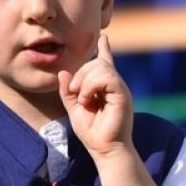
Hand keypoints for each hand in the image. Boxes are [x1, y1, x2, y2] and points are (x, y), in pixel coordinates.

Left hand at [57, 34, 133, 157]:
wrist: (105, 149)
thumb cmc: (92, 132)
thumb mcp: (73, 108)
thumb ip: (68, 91)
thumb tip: (63, 73)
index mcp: (105, 87)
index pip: (106, 63)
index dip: (104, 48)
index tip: (103, 36)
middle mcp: (115, 85)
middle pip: (96, 62)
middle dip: (79, 74)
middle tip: (73, 92)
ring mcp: (120, 89)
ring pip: (101, 67)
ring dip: (84, 81)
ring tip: (81, 98)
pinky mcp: (123, 94)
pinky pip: (106, 77)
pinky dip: (90, 86)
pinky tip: (87, 99)